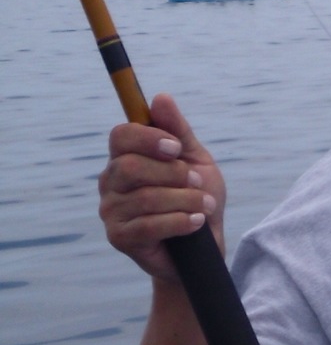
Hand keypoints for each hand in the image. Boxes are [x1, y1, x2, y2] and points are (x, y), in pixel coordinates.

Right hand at [99, 93, 224, 281]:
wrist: (206, 247)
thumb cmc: (198, 199)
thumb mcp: (197, 161)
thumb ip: (178, 132)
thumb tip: (160, 98)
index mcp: (125, 158)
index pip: (120, 136)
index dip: (149, 138)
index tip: (176, 148)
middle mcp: (111, 182)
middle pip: (130, 166)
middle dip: (173, 174)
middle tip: (197, 184)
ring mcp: (111, 210)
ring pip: (146, 197)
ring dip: (186, 200)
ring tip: (205, 206)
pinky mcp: (119, 238)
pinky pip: (149, 225)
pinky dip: (180, 221)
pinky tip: (196, 222)